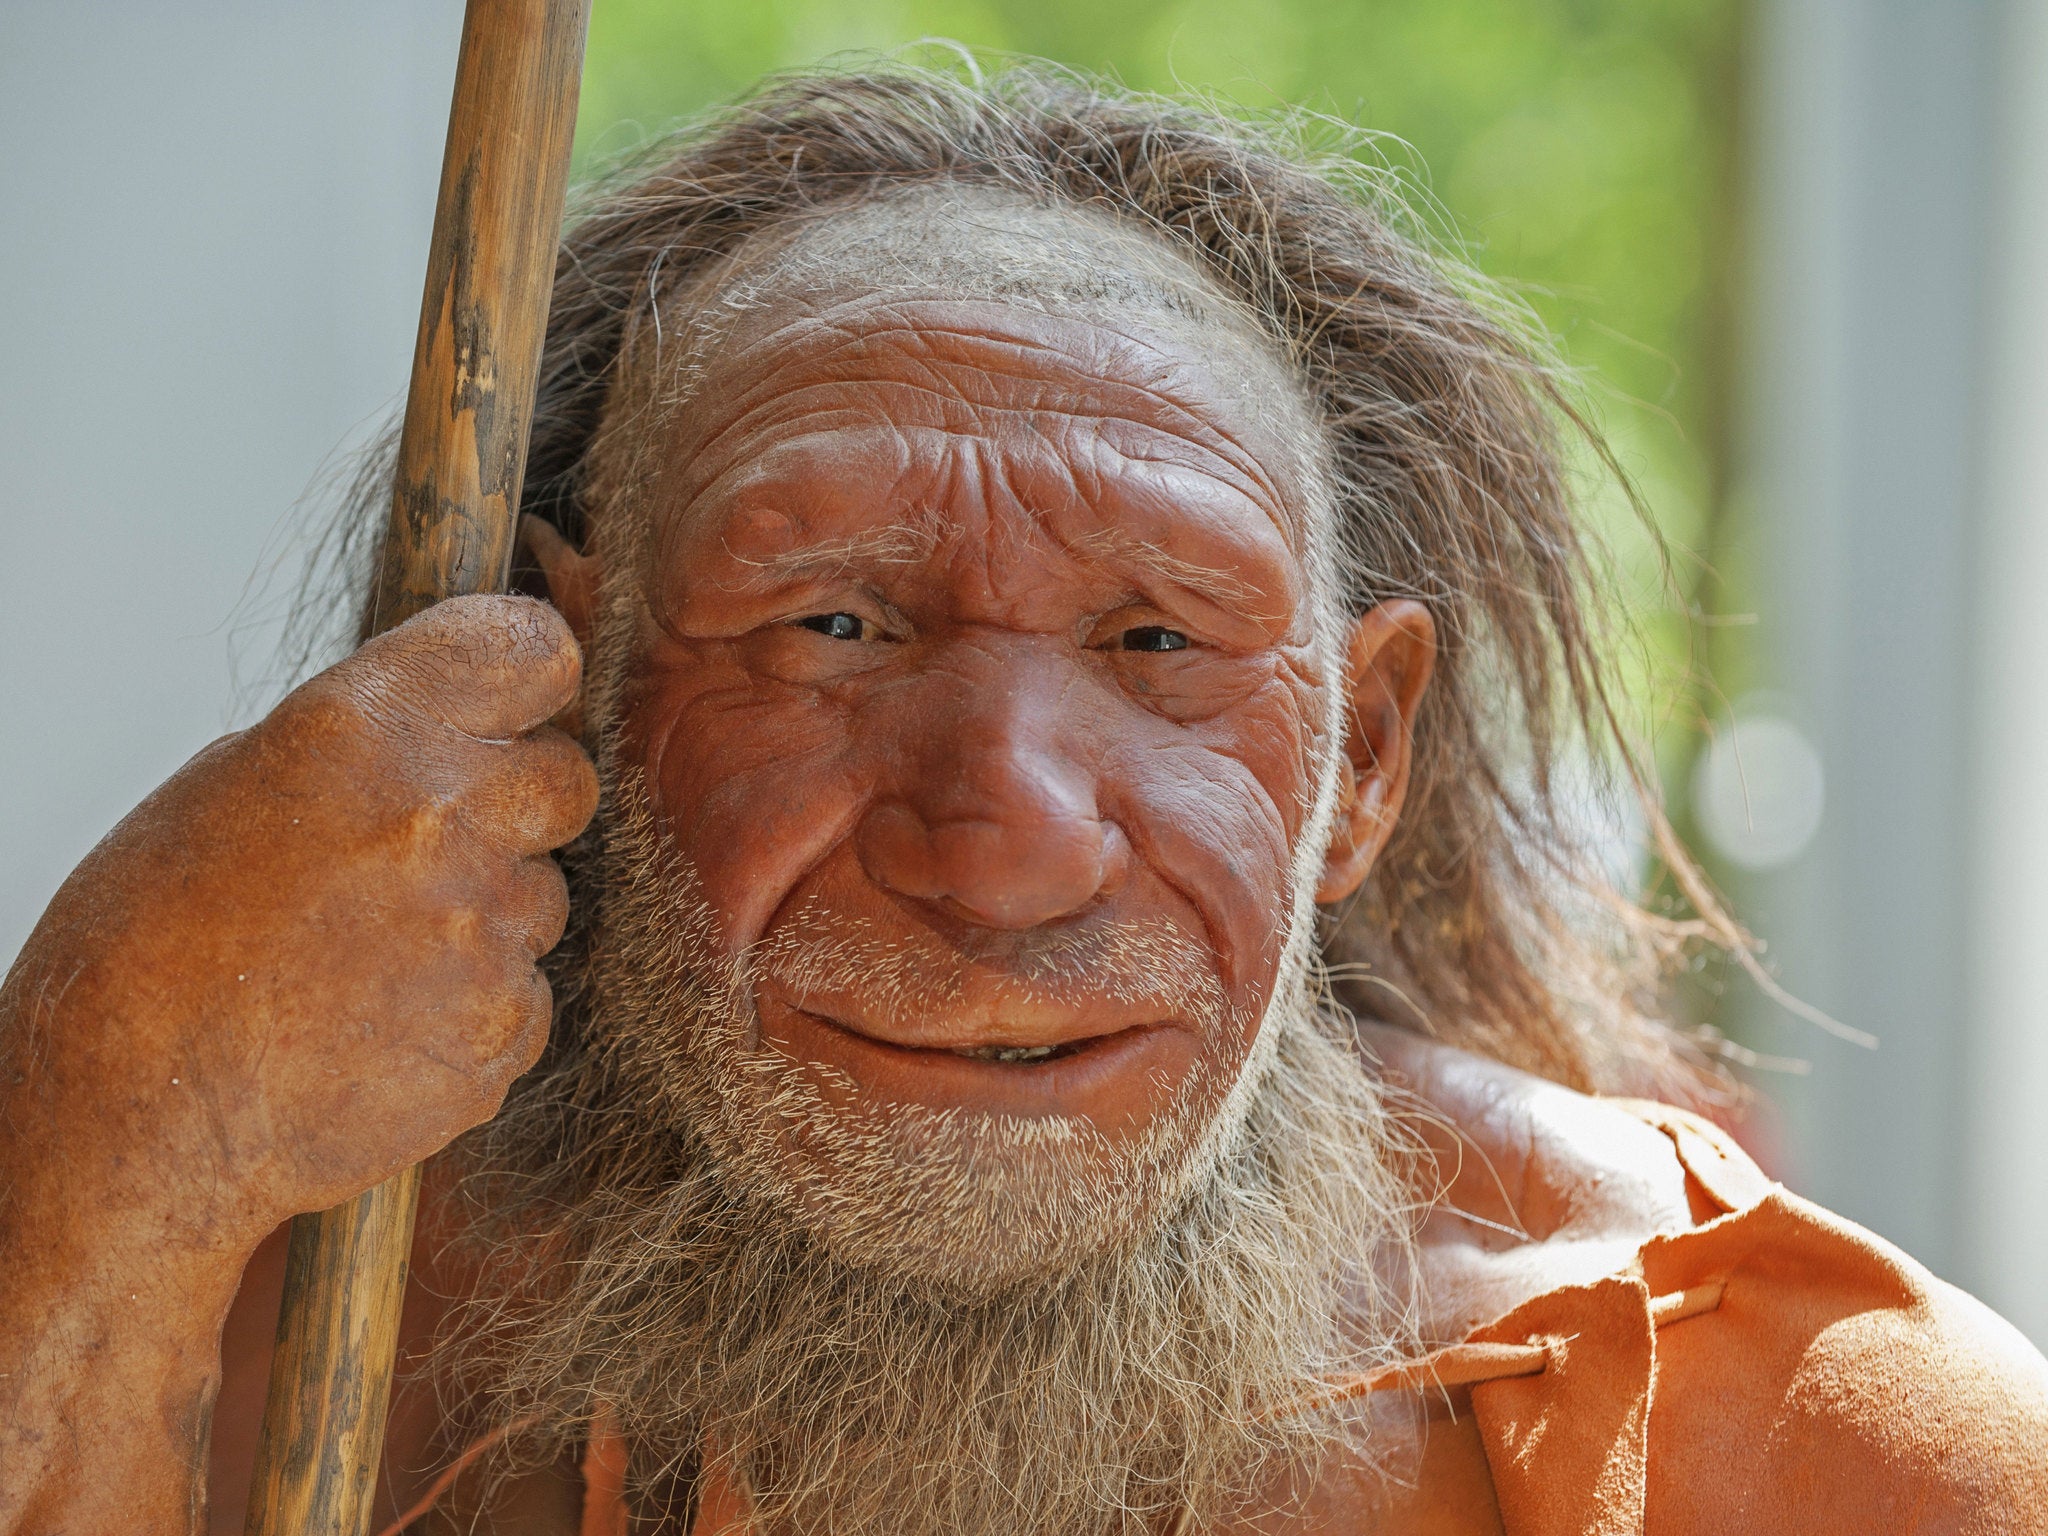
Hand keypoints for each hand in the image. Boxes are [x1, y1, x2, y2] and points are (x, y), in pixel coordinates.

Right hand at [0, 594, 597, 1249]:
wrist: (135, 1121)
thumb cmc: (152, 956)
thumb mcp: (233, 790)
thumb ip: (366, 749)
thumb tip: (447, 735)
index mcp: (365, 731)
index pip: (528, 649)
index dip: (530, 675)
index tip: (523, 697)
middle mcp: (441, 818)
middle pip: (566, 778)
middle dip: (519, 805)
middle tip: (435, 848)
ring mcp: (482, 929)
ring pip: (540, 896)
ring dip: (482, 918)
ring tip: (370, 959)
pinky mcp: (503, 1026)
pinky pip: (525, 992)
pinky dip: (474, 1007)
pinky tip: (383, 1024)